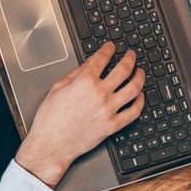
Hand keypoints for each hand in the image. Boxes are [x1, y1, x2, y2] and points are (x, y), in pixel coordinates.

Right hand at [14, 44, 145, 186]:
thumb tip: (87, 65)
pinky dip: (139, 102)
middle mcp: (99, 94)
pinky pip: (133, 112)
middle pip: (123, 70)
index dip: (108, 49)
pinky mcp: (112, 126)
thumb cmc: (50, 119)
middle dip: (129, 58)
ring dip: (140, 77)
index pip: (102, 58)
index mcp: (84, 82)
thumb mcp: (57, 88)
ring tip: (140, 72)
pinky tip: (140, 96)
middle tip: (131, 54)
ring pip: (133, 89)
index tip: (111, 47)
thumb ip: (75, 74)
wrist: (51, 144)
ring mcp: (108, 110)